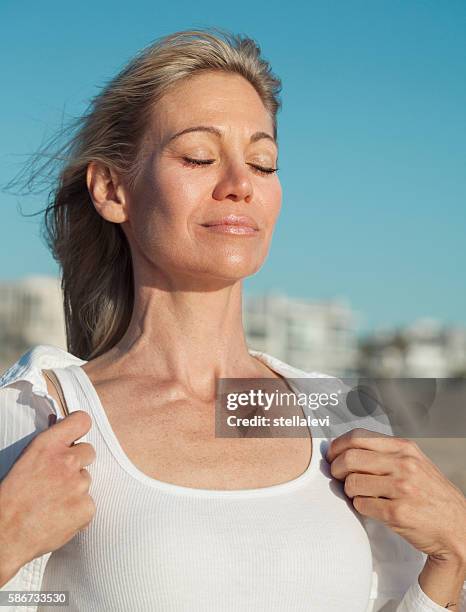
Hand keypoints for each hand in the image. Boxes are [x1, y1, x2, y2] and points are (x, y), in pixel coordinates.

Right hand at [0, 411, 95, 575]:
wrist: (5, 534)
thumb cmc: (10, 499)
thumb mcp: (26, 461)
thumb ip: (49, 447)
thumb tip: (63, 434)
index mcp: (48, 445)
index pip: (81, 421)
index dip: (80, 428)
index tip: (77, 436)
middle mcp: (67, 461)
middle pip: (89, 452)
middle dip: (78, 462)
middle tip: (60, 478)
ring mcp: (79, 484)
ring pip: (86, 480)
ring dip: (75, 489)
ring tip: (53, 502)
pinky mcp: (86, 507)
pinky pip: (88, 504)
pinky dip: (77, 511)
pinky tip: (59, 517)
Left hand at [326, 428, 465, 564]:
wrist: (457, 528)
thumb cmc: (430, 494)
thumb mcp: (414, 462)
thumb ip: (385, 453)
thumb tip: (346, 448)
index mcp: (404, 447)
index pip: (357, 436)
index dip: (338, 446)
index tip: (332, 455)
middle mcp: (404, 464)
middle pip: (350, 458)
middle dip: (336, 468)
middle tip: (337, 476)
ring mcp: (402, 488)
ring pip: (352, 483)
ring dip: (348, 491)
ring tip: (356, 494)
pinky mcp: (397, 512)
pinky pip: (361, 505)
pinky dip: (359, 506)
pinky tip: (369, 507)